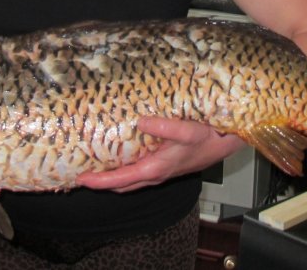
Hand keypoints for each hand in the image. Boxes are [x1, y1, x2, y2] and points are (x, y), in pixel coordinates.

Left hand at [76, 116, 245, 192]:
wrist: (224, 143)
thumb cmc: (208, 138)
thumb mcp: (187, 130)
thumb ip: (164, 127)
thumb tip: (141, 121)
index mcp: (155, 168)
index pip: (120, 179)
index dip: (99, 181)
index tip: (82, 179)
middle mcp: (155, 174)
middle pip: (121, 184)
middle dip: (100, 182)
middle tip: (81, 173)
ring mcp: (159, 172)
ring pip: (129, 180)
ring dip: (111, 177)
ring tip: (95, 166)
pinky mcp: (163, 166)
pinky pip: (137, 173)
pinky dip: (123, 171)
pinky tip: (119, 157)